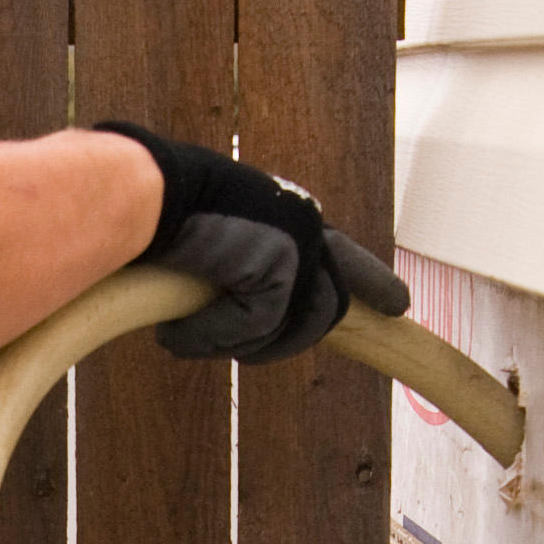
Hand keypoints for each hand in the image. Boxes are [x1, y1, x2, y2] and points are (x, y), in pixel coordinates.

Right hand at [95, 124, 407, 363]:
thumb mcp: (214, 238)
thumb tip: (243, 314)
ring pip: (286, 331)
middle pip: (323, 311)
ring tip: (185, 335)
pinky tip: (173, 334)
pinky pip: (252, 330)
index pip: (342, 255)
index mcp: (292, 214)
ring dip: (230, 342)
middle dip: (281, 341)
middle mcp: (307, 226)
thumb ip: (241, 269)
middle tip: (238, 350)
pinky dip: (206, 338)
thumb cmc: (159, 210)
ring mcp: (300, 247)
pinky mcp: (282, 269)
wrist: (144, 194)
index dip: (370, 281)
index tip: (399, 304)